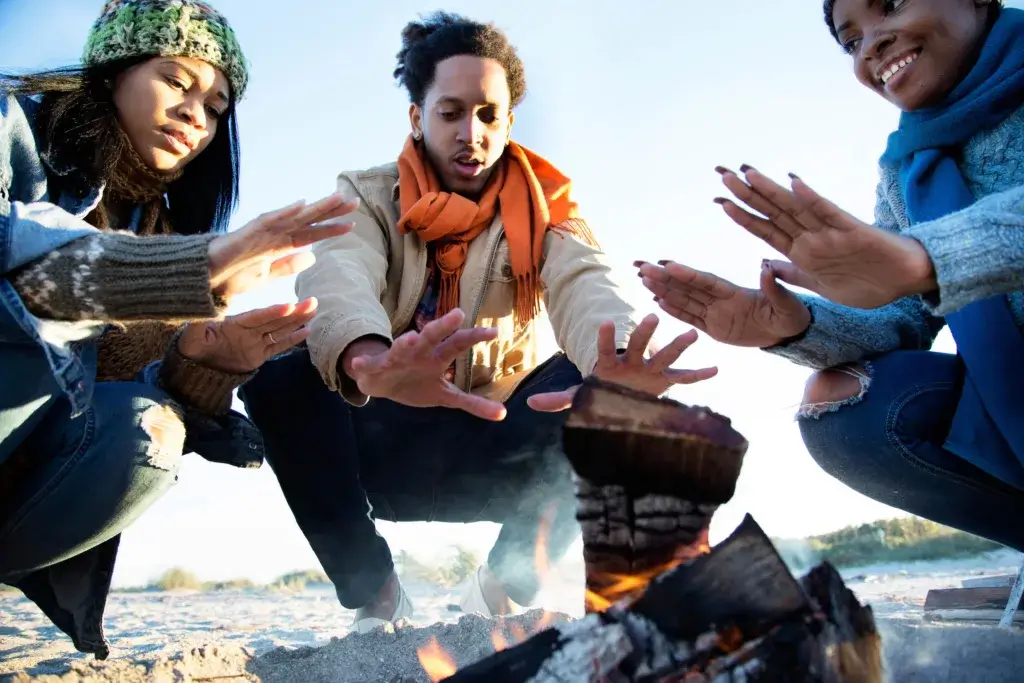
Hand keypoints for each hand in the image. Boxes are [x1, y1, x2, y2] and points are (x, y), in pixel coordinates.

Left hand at [177, 298, 317, 373]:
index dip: (273, 312)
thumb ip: (200, 323)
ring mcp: (255, 341)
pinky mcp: (259, 355)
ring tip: (314, 310)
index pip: (258, 317)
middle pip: (275, 320)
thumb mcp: (192, 336)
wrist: (195, 369)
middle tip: (312, 301)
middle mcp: (248, 330)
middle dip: (294, 312)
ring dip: (297, 321)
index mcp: (235, 323)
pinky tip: (306, 331)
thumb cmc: (191, 349)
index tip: (288, 305)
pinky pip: (278, 346)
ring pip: (280, 330)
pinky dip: (292, 339)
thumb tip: (204, 308)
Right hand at [208, 193, 357, 299]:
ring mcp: (263, 231)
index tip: (353, 224)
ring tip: (336, 198)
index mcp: (281, 243)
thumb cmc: (233, 275)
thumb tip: (313, 256)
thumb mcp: (267, 275)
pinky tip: (301, 204)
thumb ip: (288, 266)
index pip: (312, 233)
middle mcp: (276, 233)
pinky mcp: (249, 232)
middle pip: (309, 219)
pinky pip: (269, 220)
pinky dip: (284, 212)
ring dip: (315, 207)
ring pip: (295, 216)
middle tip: (354, 202)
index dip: (331, 228)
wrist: (206, 279)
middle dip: (331, 211)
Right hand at [344, 308, 507, 420]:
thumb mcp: (445, 396)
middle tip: (458, 315)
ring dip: (405, 343)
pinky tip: (356, 364)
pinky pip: (368, 367)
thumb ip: (472, 403)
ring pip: (401, 347)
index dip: (474, 337)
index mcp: (437, 357)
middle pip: (433, 337)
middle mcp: (419, 352)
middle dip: (444, 326)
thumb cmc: (417, 383)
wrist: (381, 383)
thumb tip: (503, 415)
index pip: (458, 343)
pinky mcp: (374, 368)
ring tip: (410, 338)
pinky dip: (362, 365)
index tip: (494, 331)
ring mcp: (396, 358)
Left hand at [527, 313, 718, 411]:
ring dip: (678, 344)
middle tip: (652, 317)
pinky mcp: (665, 381)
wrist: (622, 395)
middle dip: (646, 333)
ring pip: (666, 355)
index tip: (607, 323)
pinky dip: (699, 375)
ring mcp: (651, 370)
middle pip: (640, 345)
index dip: (606, 337)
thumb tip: (528, 404)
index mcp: (611, 364)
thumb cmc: (601, 392)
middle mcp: (633, 362)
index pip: (606, 347)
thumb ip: (558, 399)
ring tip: (692, 333)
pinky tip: (716, 369)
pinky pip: (684, 378)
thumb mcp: (581, 396)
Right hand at [636, 259, 810, 347]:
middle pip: (687, 287)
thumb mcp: (786, 303)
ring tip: (643, 280)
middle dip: (665, 278)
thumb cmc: (790, 314)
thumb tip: (765, 268)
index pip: (706, 282)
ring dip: (664, 290)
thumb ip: (773, 287)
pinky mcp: (714, 328)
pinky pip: (691, 318)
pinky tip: (658, 302)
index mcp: (735, 292)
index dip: (687, 275)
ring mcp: (716, 314)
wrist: (789, 332)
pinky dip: (675, 310)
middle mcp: (720, 300)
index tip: (668, 265)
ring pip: (684, 300)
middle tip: (643, 267)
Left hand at [713, 165, 935, 308]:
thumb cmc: (868, 282)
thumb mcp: (821, 286)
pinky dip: (811, 199)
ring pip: (794, 208)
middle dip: (747, 194)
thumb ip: (794, 274)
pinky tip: (794, 182)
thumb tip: (767, 265)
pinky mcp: (852, 231)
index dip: (743, 215)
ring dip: (771, 191)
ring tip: (748, 173)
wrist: (908, 280)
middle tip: (723, 174)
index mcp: (802, 251)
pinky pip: (829, 212)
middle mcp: (812, 237)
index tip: (720, 201)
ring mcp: (830, 232)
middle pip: (773, 212)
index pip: (765, 229)